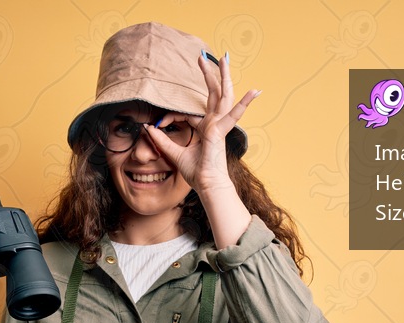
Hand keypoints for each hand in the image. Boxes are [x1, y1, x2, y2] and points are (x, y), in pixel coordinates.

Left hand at [142, 52, 259, 196]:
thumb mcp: (173, 153)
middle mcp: (214, 124)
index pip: (188, 113)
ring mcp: (219, 125)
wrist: (206, 184)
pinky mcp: (220, 130)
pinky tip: (255, 91)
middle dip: (209, 75)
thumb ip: (161, 140)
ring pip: (223, 95)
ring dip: (224, 76)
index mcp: (205, 128)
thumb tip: (148, 128)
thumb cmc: (196, 172)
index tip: (159, 122)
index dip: (172, 116)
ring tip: (224, 58)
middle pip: (213, 94)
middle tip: (203, 57)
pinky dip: (244, 103)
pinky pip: (232, 113)